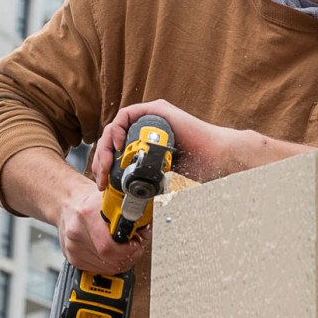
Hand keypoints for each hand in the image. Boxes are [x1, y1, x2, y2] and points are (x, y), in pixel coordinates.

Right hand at [54, 185, 149, 274]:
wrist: (67, 203)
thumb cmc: (89, 201)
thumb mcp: (111, 198)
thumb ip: (129, 211)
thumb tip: (144, 227)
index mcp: (87, 214)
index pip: (110, 245)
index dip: (129, 248)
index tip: (137, 242)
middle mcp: (77, 232)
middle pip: (110, 259)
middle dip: (129, 255)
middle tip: (136, 246)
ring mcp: (73, 248)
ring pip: (107, 268)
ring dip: (122, 261)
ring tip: (126, 249)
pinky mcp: (72, 259)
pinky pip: (99, 270)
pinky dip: (111, 264)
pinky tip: (114, 254)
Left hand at [93, 99, 240, 186]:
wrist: (215, 158)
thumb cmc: (197, 169)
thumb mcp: (162, 178)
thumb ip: (148, 182)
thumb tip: (135, 207)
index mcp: (146, 143)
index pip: (116, 151)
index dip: (105, 165)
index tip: (103, 183)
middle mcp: (146, 128)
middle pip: (112, 139)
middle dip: (102, 159)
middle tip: (101, 178)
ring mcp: (150, 118)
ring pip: (115, 128)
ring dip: (105, 147)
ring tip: (106, 166)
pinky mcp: (156, 110)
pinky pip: (126, 114)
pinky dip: (117, 128)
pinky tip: (118, 146)